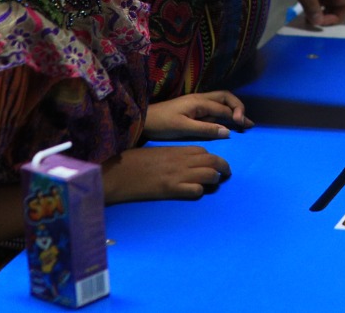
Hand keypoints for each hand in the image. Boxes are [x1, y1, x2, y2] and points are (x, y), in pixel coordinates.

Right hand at [102, 145, 231, 202]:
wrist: (118, 173)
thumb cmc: (134, 162)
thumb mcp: (157, 153)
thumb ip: (173, 155)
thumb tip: (185, 162)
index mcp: (177, 150)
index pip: (204, 151)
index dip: (213, 157)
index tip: (216, 163)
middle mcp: (181, 161)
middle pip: (212, 161)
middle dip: (223, 167)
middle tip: (226, 174)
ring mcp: (178, 175)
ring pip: (209, 175)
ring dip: (214, 180)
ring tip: (213, 185)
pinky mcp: (171, 190)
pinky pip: (195, 190)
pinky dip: (199, 192)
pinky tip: (195, 193)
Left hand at [145, 91, 250, 139]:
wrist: (143, 120)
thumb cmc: (162, 124)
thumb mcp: (184, 128)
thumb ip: (206, 129)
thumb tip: (227, 131)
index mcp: (199, 102)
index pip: (223, 108)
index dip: (236, 116)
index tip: (245, 126)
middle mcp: (200, 99)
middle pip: (225, 98)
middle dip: (238, 107)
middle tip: (246, 121)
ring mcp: (196, 103)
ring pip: (220, 102)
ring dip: (232, 109)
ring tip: (242, 121)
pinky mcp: (192, 108)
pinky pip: (212, 108)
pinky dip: (223, 113)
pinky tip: (226, 122)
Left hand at [273, 0, 344, 30]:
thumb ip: (310, 4)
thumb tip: (319, 22)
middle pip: (340, 6)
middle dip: (334, 18)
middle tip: (318, 23)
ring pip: (329, 6)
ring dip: (324, 16)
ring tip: (311, 22)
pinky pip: (317, 5)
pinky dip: (315, 13)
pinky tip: (306, 17)